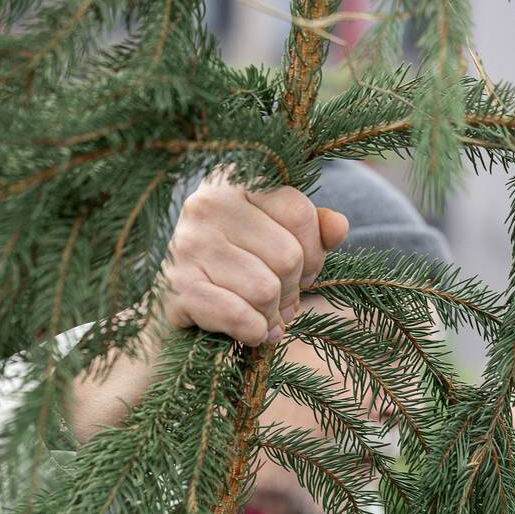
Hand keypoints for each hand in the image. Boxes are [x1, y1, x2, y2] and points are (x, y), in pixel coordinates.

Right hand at [158, 166, 348, 344]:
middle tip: (284, 301)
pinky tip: (251, 331)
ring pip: (265, 290)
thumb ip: (313, 227)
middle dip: (294, 289)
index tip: (305, 271)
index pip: (298, 211)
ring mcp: (187, 244)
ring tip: (266, 316)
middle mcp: (206, 204)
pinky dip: (254, 333)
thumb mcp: (278, 233)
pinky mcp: (177, 287)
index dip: (314, 252)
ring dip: (273, 315)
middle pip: (287, 256)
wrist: (177, 296)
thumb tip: (338, 226)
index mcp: (235, 180)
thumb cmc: (239, 259)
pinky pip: (239, 318)